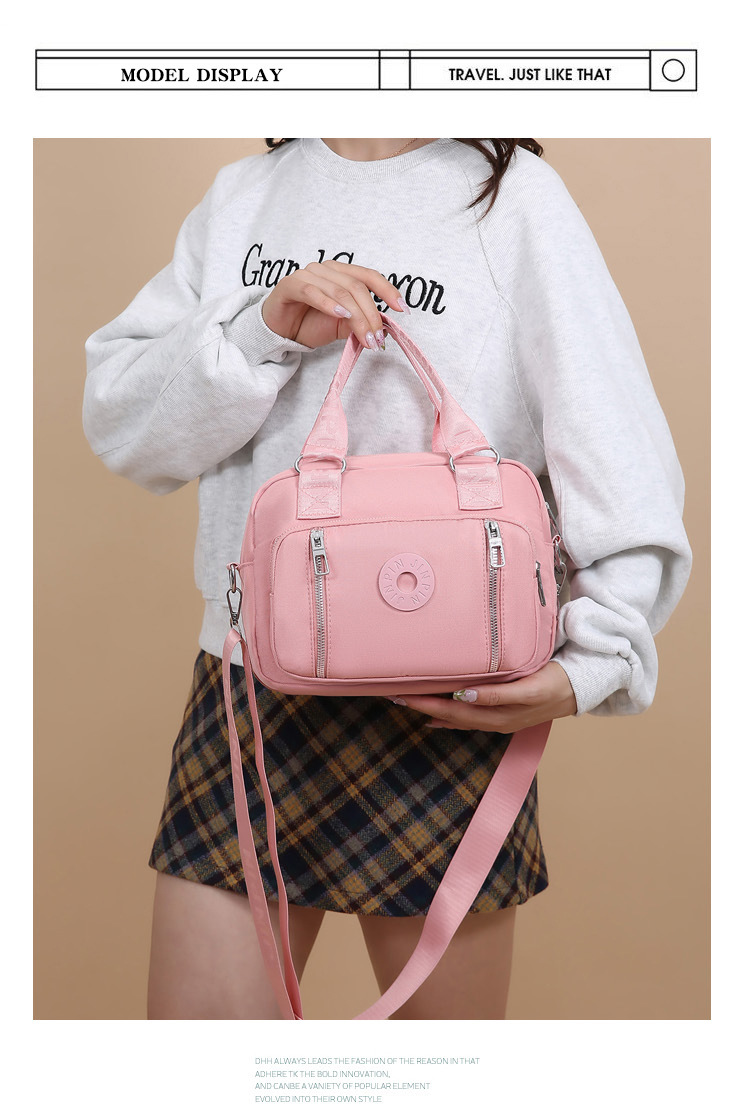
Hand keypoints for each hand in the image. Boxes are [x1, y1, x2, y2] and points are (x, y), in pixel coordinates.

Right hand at [261, 259, 407, 349]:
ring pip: (339, 291)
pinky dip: (329, 303)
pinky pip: (312, 291)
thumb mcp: (341, 327)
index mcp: (340, 273)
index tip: (402, 308)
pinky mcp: (289, 285)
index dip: (387, 290)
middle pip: (356, 287)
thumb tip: (382, 328)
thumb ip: (358, 323)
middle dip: (371, 314)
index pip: (369, 276)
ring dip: (356, 316)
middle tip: (377, 338)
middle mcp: (325, 270)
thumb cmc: (309, 324)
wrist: (279, 332)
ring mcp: (307, 274)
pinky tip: (341, 315)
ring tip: (364, 337)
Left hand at [391, 661, 577, 732]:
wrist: (579, 688)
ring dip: (431, 711)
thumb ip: (497, 694)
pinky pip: (468, 719)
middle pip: (449, 715)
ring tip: (407, 702)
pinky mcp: (501, 715)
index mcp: (497, 714)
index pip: (453, 710)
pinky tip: (434, 719)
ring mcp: (497, 720)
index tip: (405, 694)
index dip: (428, 703)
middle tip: (395, 695)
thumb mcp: (528, 688)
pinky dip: (448, 719)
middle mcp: (494, 720)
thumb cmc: (554, 682)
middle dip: (422, 706)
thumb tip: (464, 695)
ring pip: (456, 718)